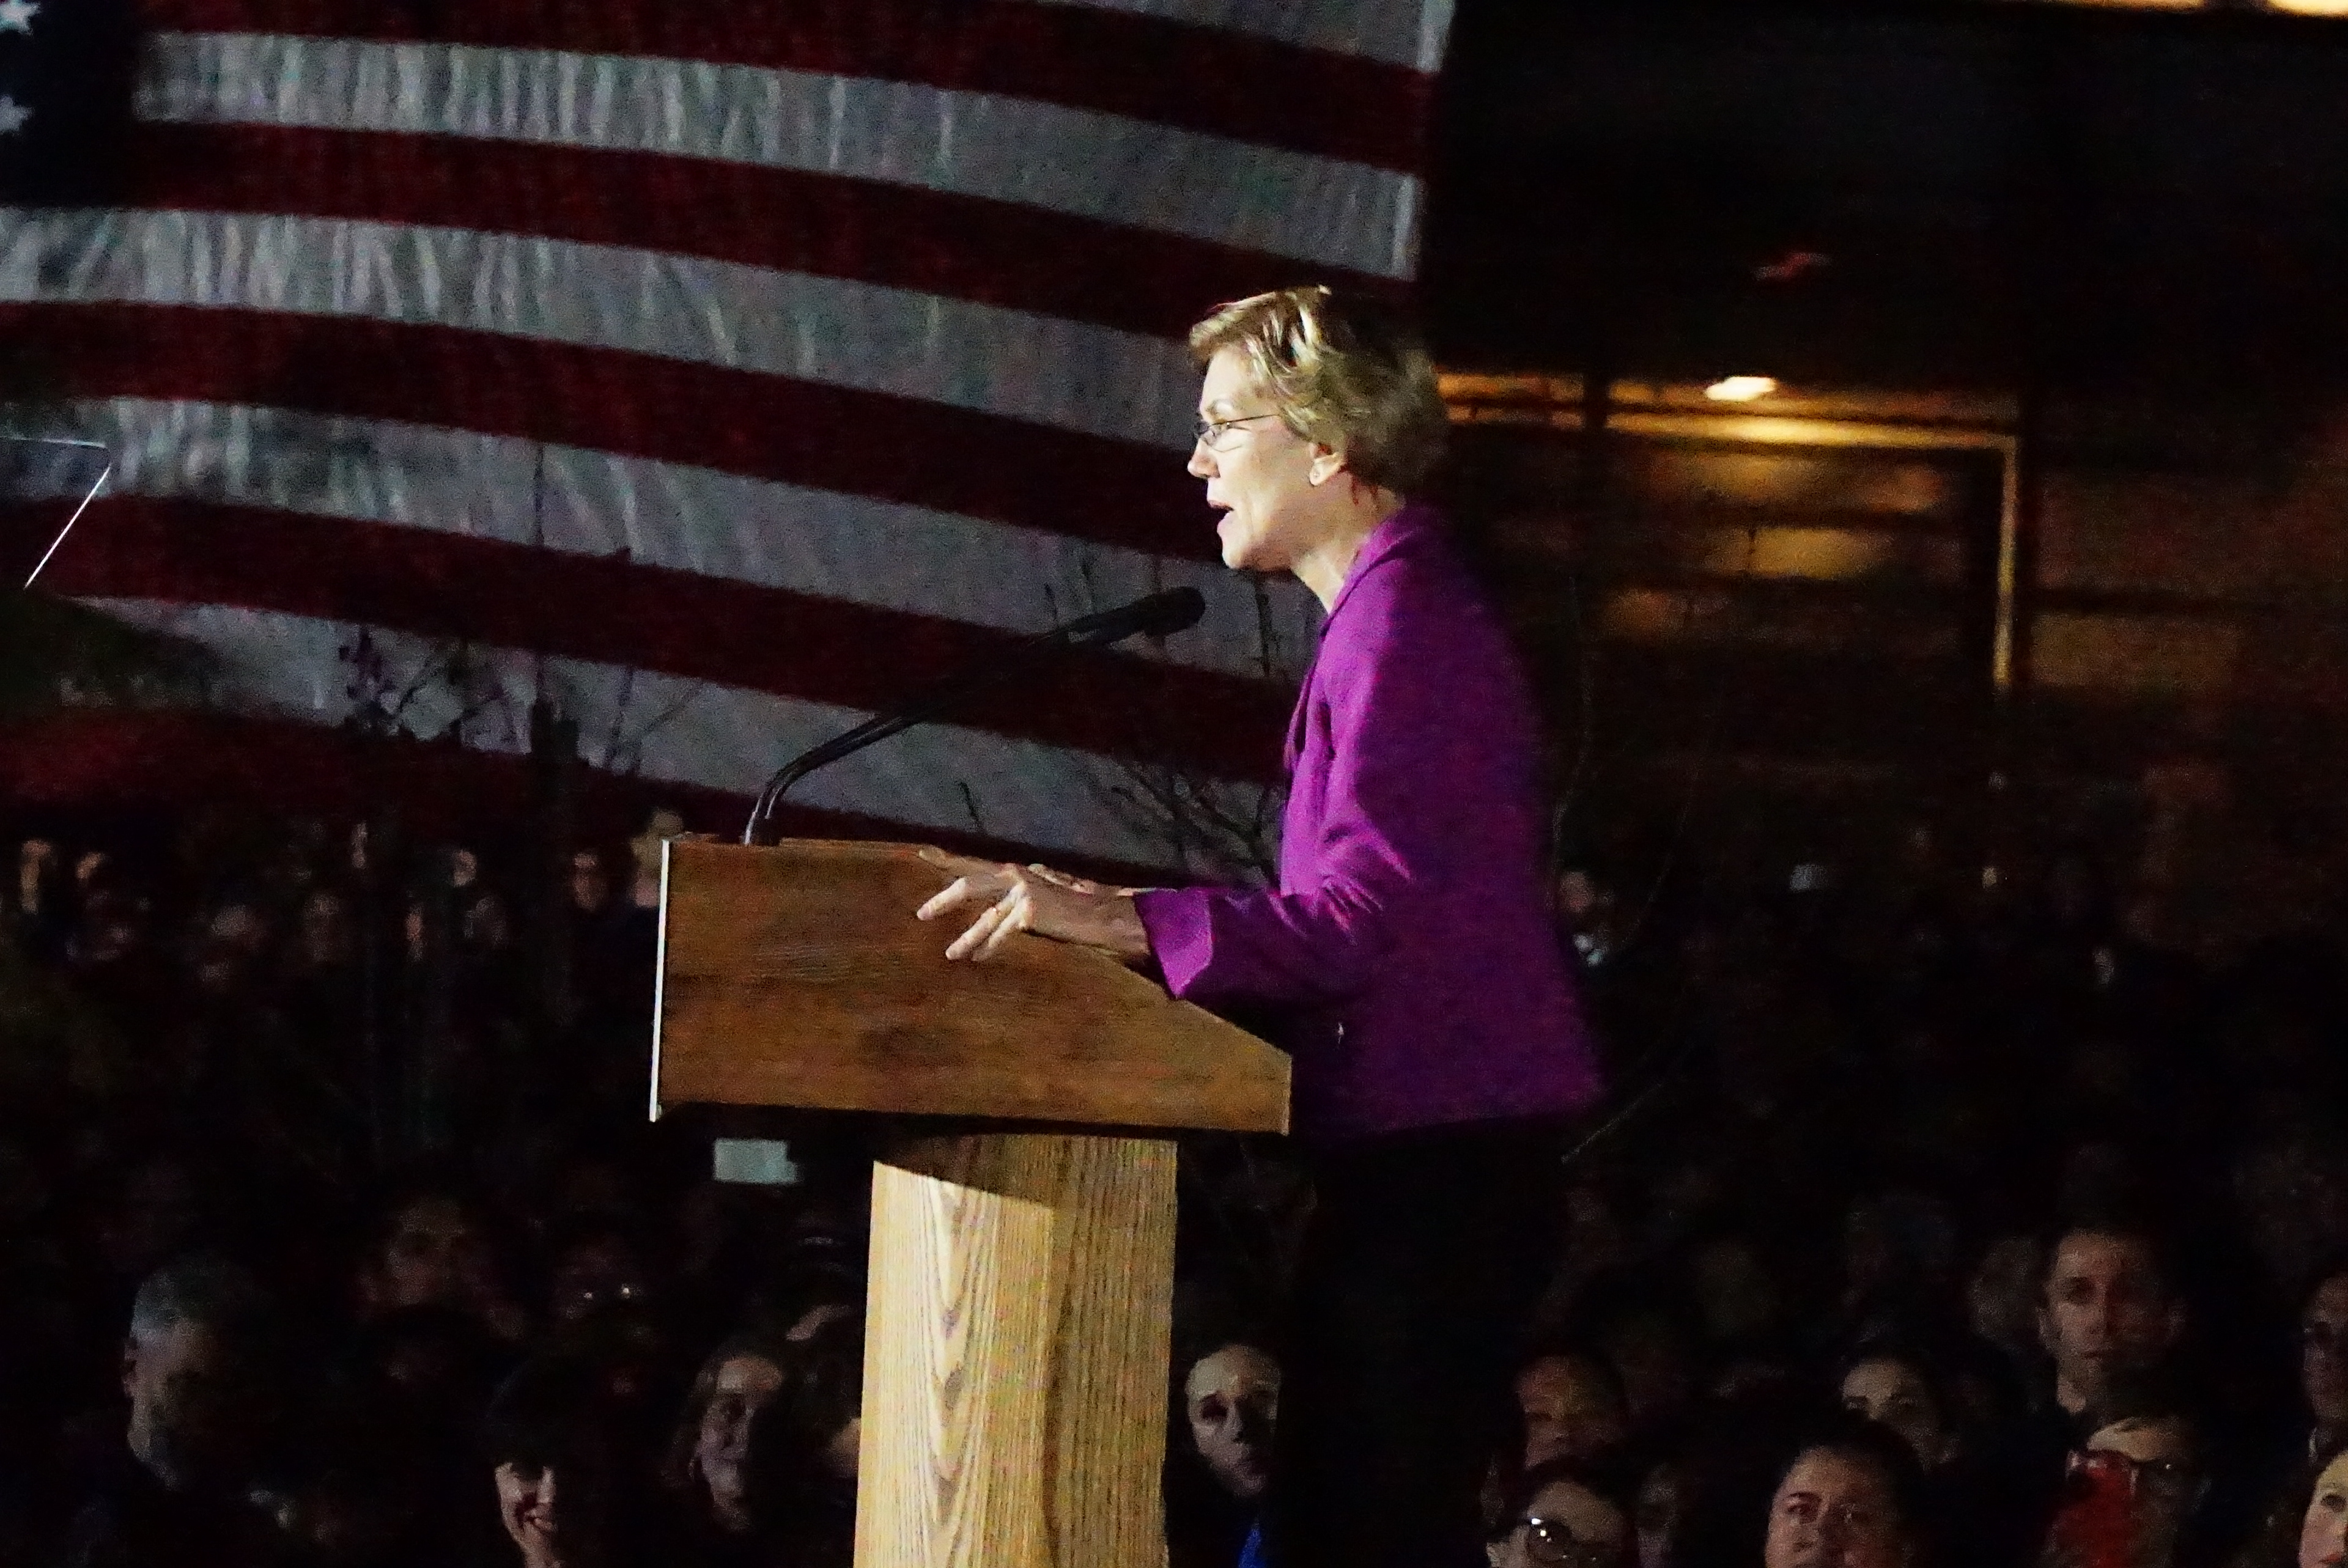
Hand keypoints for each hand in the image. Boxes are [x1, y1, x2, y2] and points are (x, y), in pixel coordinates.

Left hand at [914, 849, 1150, 962]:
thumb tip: (998, 899)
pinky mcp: (1029, 912)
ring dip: (966, 938)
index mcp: (1014, 871)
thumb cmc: (1071, 906)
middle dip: (943, 899)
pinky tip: (979, 958)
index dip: (947, 858)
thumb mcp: (1040, 892)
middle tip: (922, 914)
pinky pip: (1002, 933)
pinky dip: (989, 947)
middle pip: (970, 885)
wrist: (1098, 914)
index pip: (975, 863)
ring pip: (984, 917)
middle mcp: (1015, 876)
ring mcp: (1022, 893)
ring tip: (951, 954)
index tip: (922, 853)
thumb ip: (1016, 893)